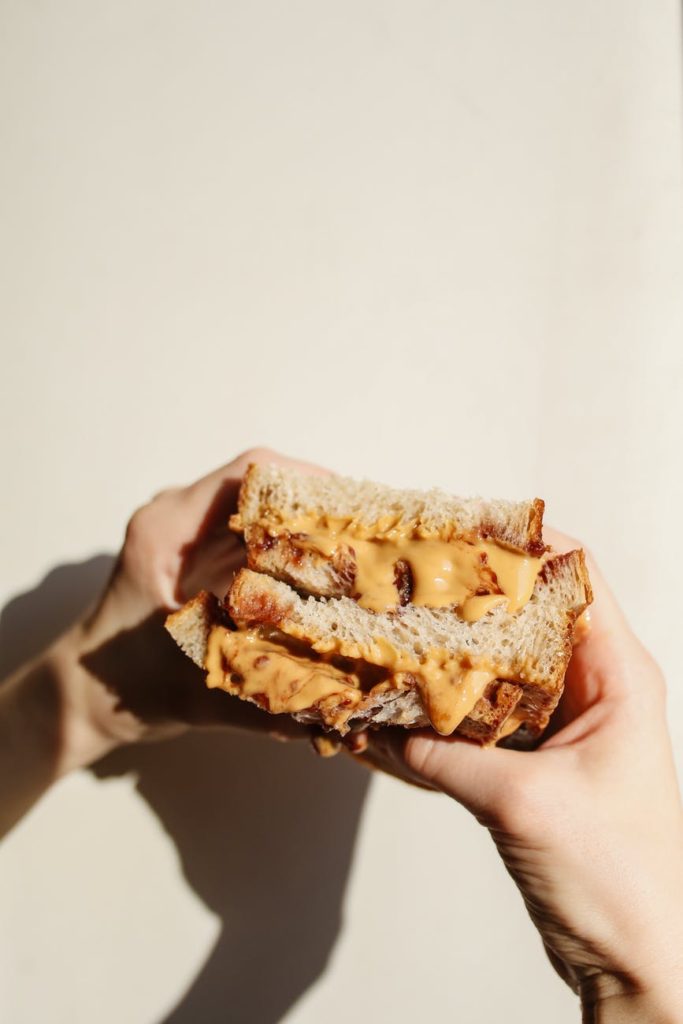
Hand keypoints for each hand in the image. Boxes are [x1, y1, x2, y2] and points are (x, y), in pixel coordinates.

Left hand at [0, 448, 323, 836]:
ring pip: (260, 509)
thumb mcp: (192, 691)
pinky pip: (254, 535)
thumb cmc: (122, 687)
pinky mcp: (199, 556)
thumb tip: (336, 708)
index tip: (350, 507)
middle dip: (318, 506)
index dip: (302, 481)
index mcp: (167, 533)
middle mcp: (178, 521)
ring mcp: (189, 535)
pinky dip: (291, 548)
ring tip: (360, 551)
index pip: (243, 476)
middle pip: (260, 487)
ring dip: (308, 526)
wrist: (82, 695)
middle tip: (371, 533)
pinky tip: (327, 574)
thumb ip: (259, 698)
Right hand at [362, 532, 682, 1021]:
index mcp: (617, 676)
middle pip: (530, 618)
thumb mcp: (524, 803)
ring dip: (453, 657)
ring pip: (501, 669)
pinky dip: (445, 713)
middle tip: (411, 579)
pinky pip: (484, 720)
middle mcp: (592, 690)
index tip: (465, 526)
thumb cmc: (619, 877)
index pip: (579, 579)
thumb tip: (381, 726)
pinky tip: (400, 709)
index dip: (526, 545)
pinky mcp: (535, 763)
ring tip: (395, 633)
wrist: (637, 958)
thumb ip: (447, 757)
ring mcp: (562, 727)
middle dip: (472, 598)